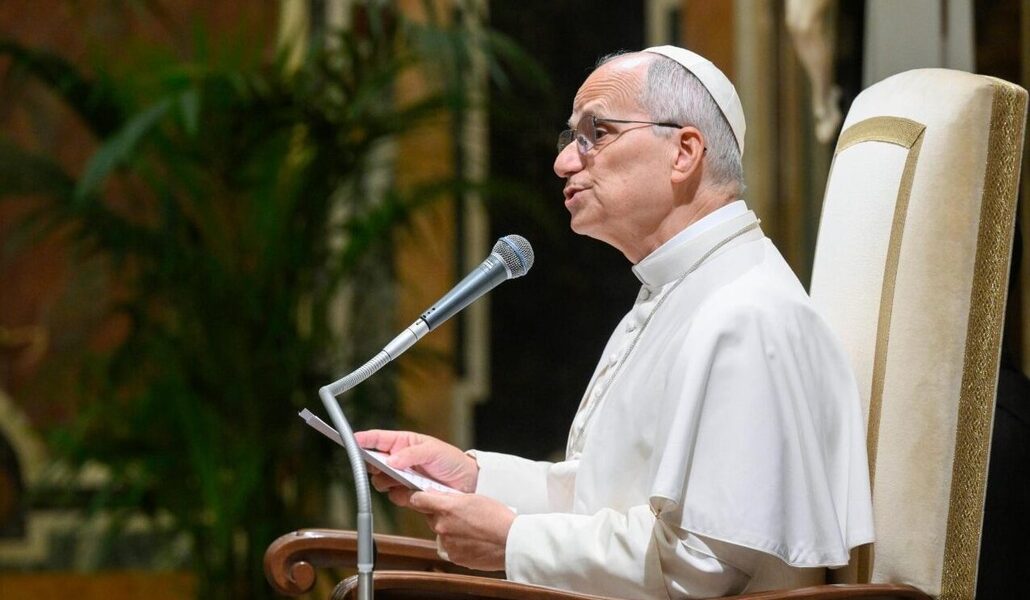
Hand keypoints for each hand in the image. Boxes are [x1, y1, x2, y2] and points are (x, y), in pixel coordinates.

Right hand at [354, 429, 478, 493]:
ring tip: (405, 480)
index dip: (363, 439)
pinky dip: (402, 495)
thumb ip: (411, 454)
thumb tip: (391, 461)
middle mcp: (399, 460)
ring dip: (389, 482)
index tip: (350, 440)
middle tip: (383, 469)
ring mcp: (402, 477)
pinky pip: (394, 496)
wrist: (466, 483)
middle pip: (373, 463)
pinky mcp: (407, 494)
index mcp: (403, 443)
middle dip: (374, 466)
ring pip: (381, 482)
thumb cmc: (451, 460)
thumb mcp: (433, 451)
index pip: (378, 439)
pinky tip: (415, 491)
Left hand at [407, 491, 514, 571]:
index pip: (417, 500)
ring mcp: (447, 543)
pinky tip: (472, 540)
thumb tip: (433, 495)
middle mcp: (442, 526)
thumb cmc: (497, 517)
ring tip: (470, 529)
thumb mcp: (473, 497)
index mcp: (446, 508)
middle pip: (431, 517)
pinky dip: (457, 543)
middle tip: (459, 514)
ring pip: (441, 532)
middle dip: (440, 514)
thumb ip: (450, 497)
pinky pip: (449, 547)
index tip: (415, 496)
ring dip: (449, 529)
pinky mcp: (454, 557)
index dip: (416, 497)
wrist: (511, 541)